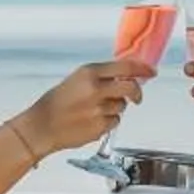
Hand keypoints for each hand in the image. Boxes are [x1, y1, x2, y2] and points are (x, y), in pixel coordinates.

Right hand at [17, 60, 151, 155]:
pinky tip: (91, 121)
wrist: (42, 126)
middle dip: (137, 93)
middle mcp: (96, 89)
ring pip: (121, 107)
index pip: (125, 67)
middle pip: (131, 88)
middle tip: (136, 97)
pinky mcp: (100, 127)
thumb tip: (126, 76)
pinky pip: (114, 122)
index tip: (151, 72)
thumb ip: (101, 76)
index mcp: (89, 73)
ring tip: (94, 111)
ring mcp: (99, 109)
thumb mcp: (77, 79)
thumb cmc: (57, 102)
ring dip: (114, 108)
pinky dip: (107, 122)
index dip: (142, 69)